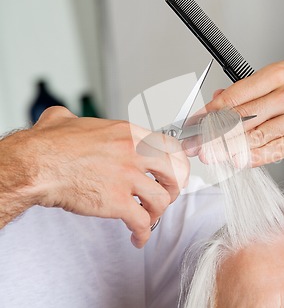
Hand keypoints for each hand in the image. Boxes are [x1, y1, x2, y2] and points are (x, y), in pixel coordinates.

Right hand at [23, 107, 188, 247]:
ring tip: (148, 218)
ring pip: (161, 200)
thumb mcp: (65, 120)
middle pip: (175, 173)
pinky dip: (143, 233)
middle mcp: (134, 153)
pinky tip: (137, 238)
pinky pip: (141, 222)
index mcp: (128, 134)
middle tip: (167, 196)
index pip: (170, 146)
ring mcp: (127, 178)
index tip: (174, 173)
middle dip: (174, 188)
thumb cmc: (48, 145)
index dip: (177, 163)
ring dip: (158, 213)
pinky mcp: (117, 202)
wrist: (35, 166)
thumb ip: (73, 118)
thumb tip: (64, 118)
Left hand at [184, 61, 283, 166]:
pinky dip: (254, 157)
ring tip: (210, 155)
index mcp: (279, 74)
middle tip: (194, 145)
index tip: (194, 123)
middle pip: (242, 117)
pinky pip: (275, 150)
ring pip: (257, 136)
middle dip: (213, 134)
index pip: (236, 96)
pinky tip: (239, 160)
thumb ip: (251, 88)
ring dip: (229, 148)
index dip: (211, 112)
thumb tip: (218, 99)